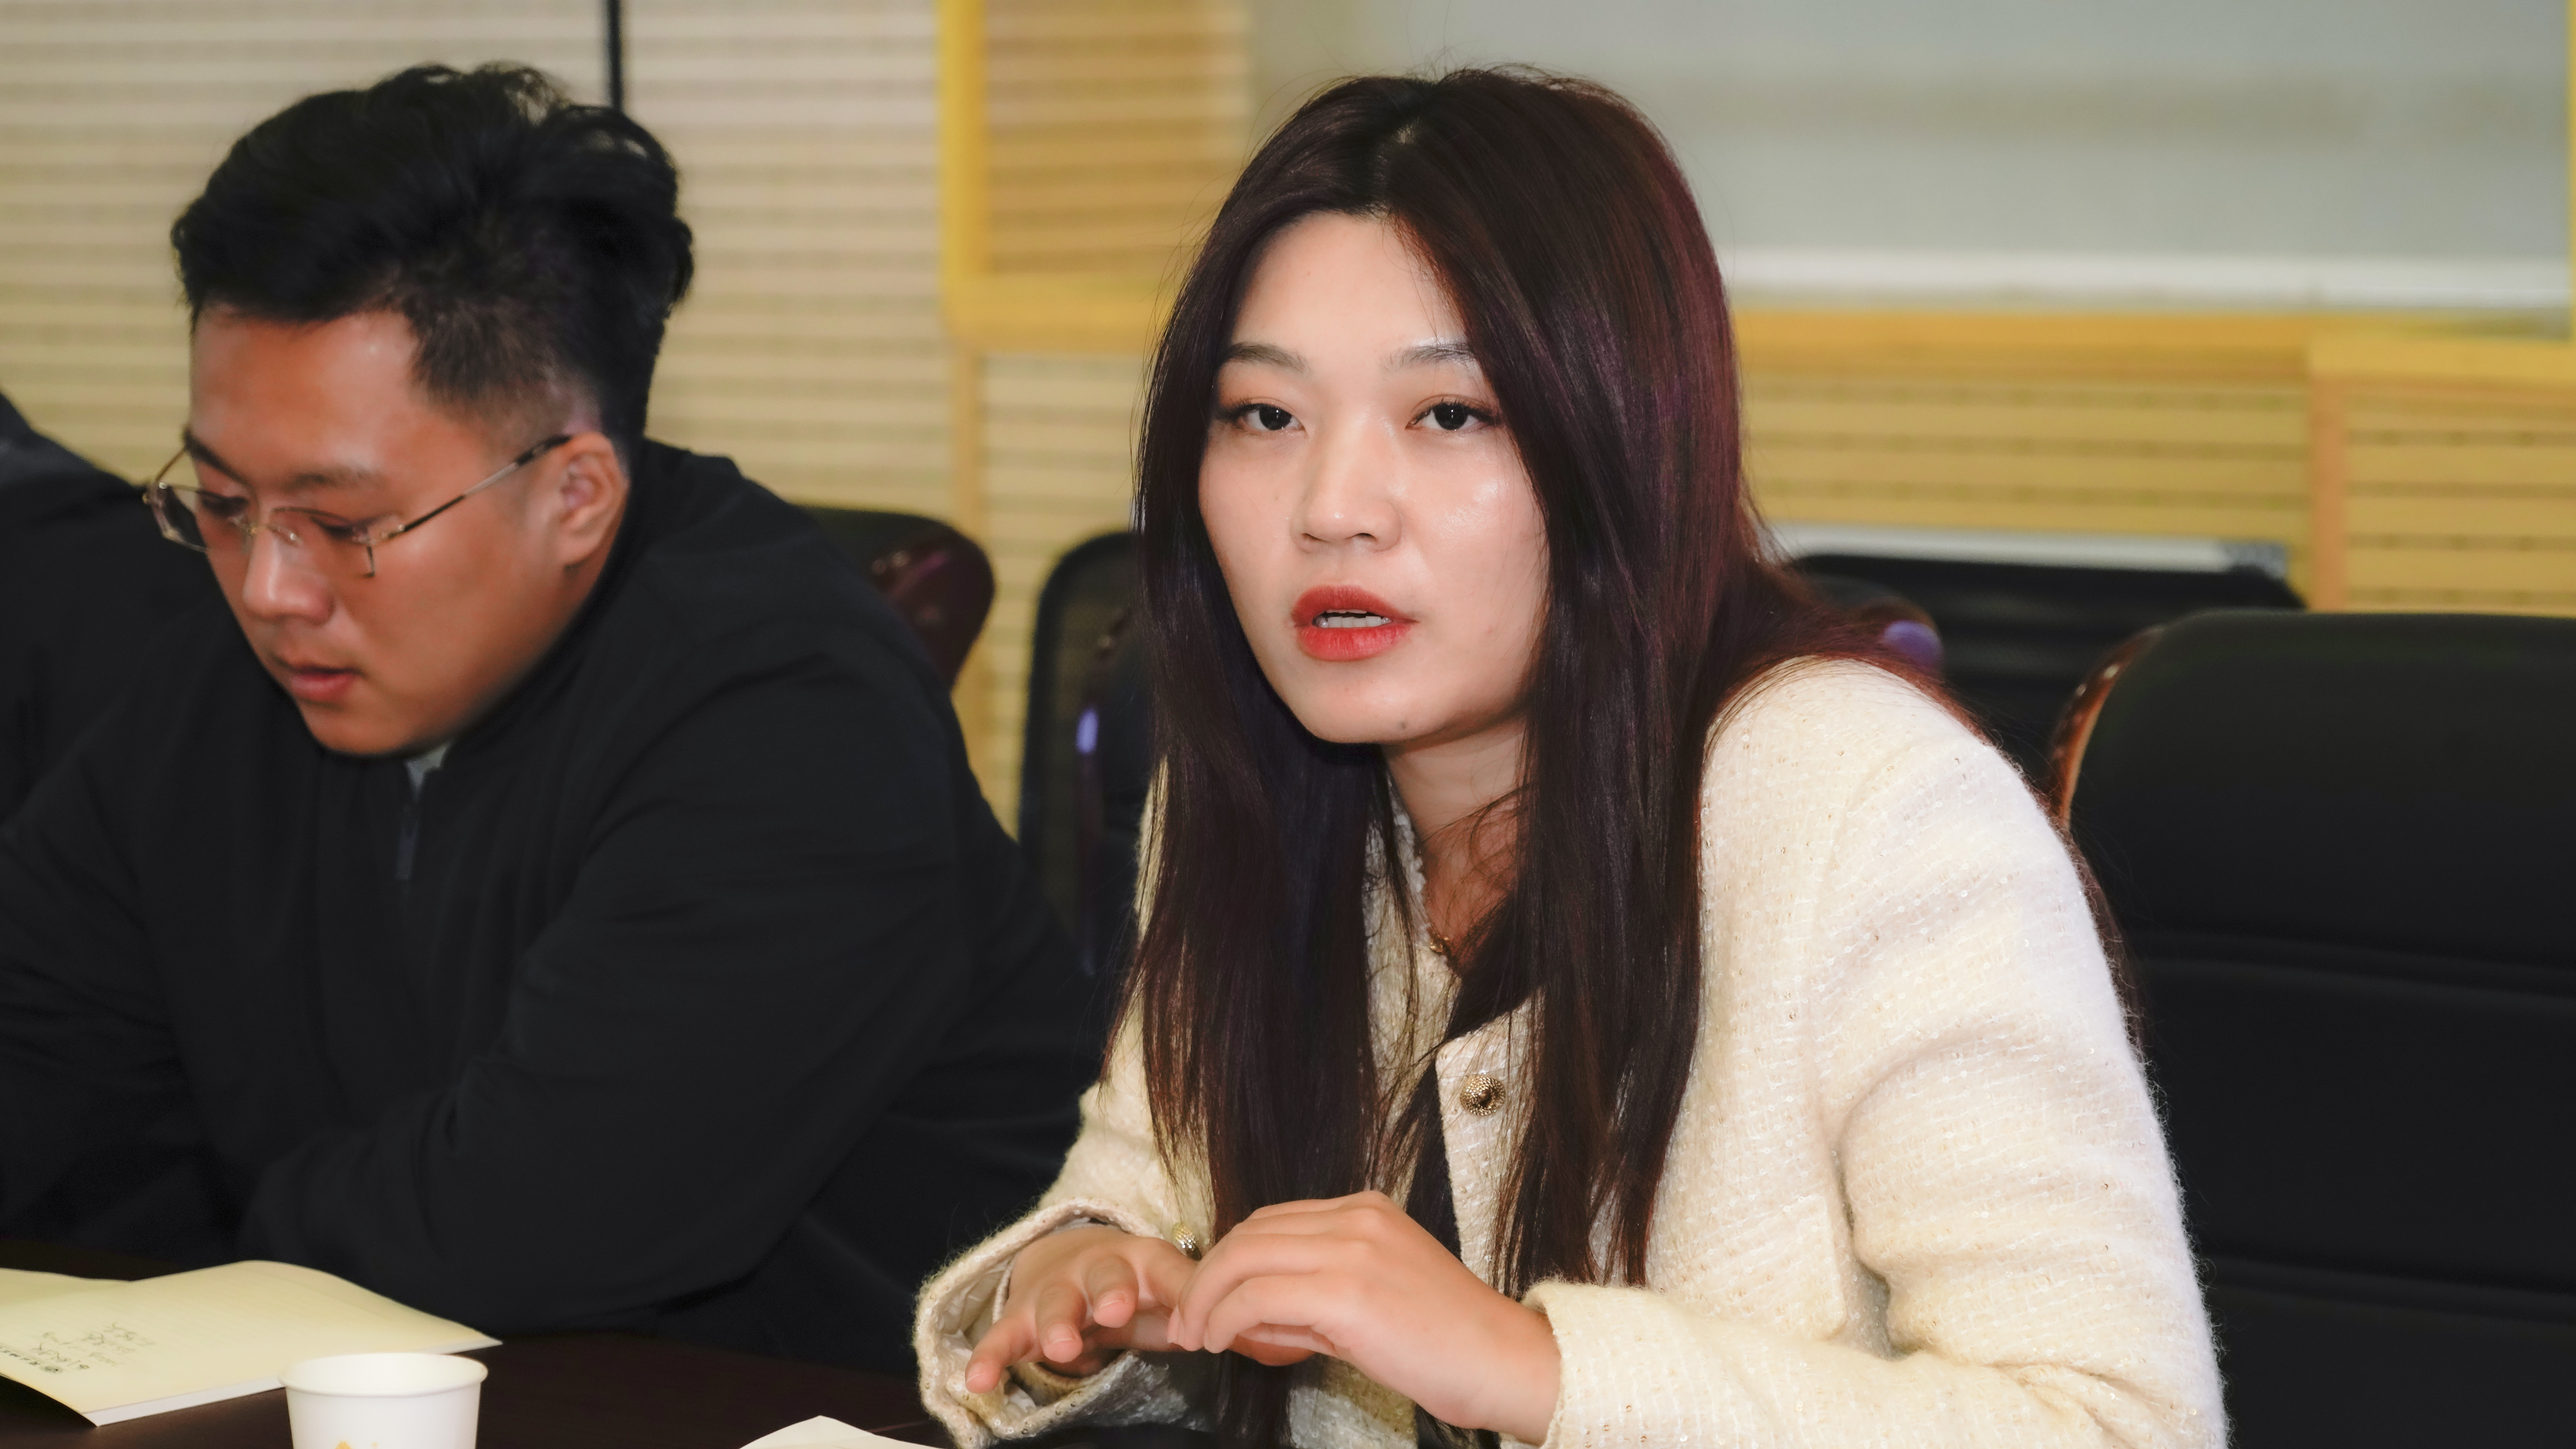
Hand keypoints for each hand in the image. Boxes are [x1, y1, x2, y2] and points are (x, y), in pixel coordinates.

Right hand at [964, 1225, 1195, 1393]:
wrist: (1070, 1259)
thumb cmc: (1134, 1285)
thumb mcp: (1169, 1292)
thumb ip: (1199, 1310)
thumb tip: (1247, 1332)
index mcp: (1146, 1261)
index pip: (1172, 1273)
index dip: (1184, 1296)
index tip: (1195, 1331)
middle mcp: (1099, 1270)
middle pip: (1106, 1276)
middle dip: (1111, 1291)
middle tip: (1115, 1309)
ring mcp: (1057, 1292)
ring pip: (1055, 1304)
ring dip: (1057, 1323)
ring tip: (1061, 1346)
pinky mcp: (1021, 1318)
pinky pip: (1002, 1337)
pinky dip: (989, 1357)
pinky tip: (978, 1381)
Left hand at [1167, 1191, 1560, 1442]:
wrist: (1506, 1363)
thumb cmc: (1448, 1344)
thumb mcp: (1375, 1301)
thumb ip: (1314, 1299)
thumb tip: (1250, 1317)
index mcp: (1366, 1211)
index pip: (1271, 1222)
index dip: (1228, 1259)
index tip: (1207, 1299)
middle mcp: (1357, 1218)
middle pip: (1249, 1232)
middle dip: (1205, 1276)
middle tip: (1186, 1318)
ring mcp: (1353, 1250)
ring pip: (1245, 1257)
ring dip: (1206, 1298)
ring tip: (1195, 1333)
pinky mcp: (1348, 1293)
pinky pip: (1260, 1297)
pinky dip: (1227, 1318)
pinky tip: (1222, 1341)